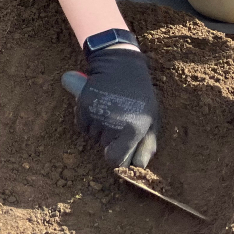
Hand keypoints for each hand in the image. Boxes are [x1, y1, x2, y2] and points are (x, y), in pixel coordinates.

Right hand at [76, 47, 158, 167]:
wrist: (121, 66)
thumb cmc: (141, 96)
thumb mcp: (152, 121)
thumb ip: (147, 146)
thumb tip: (137, 167)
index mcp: (132, 130)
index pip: (115, 159)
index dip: (117, 157)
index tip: (120, 151)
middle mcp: (111, 124)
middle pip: (104, 147)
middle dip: (111, 139)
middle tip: (119, 121)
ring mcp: (94, 115)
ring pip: (92, 136)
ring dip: (99, 129)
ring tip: (110, 112)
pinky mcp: (82, 106)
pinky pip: (82, 125)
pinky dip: (88, 121)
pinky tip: (98, 108)